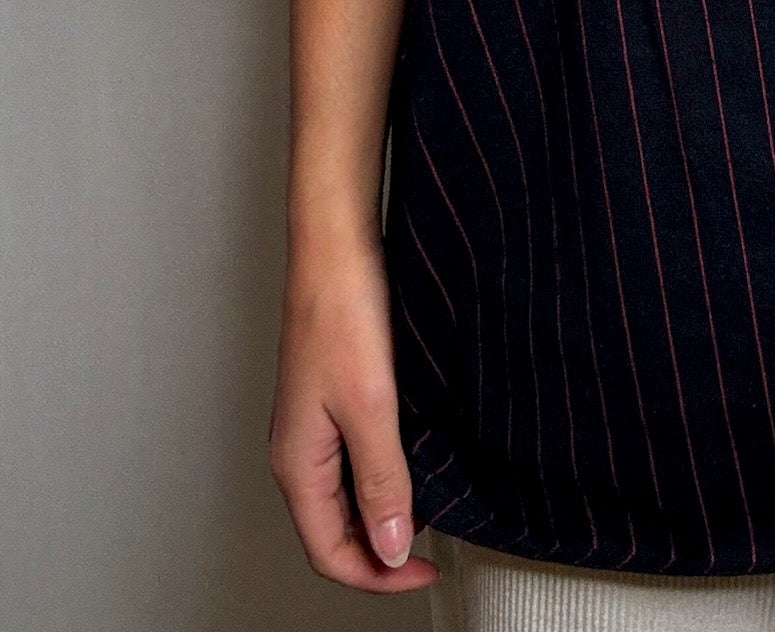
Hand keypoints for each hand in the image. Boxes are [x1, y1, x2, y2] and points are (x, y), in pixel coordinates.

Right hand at [267, 230, 438, 593]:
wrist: (335, 245)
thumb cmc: (341, 312)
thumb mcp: (371, 406)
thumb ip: (381, 480)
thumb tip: (390, 546)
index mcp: (297, 462)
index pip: (329, 551)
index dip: (378, 575)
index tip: (426, 572)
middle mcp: (298, 449)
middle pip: (332, 530)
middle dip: (379, 552)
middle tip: (432, 554)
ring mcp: (312, 423)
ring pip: (342, 495)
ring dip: (381, 514)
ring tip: (428, 514)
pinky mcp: (331, 396)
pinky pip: (351, 458)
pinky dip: (381, 476)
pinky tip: (413, 463)